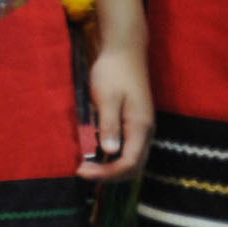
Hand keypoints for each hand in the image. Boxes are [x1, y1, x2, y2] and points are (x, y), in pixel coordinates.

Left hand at [78, 39, 152, 180]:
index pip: (129, 163)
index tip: (82, 171)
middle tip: (82, 172)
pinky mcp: (135, 123)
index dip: (107, 173)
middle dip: (109, 174)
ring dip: (111, 167)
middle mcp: (145, 131)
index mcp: (140, 127)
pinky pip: (128, 148)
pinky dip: (113, 157)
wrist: (124, 51)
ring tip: (86, 166)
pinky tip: (95, 152)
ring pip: (132, 159)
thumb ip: (109, 125)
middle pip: (134, 166)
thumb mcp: (107, 97)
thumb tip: (109, 151)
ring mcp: (142, 127)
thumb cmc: (113, 72)